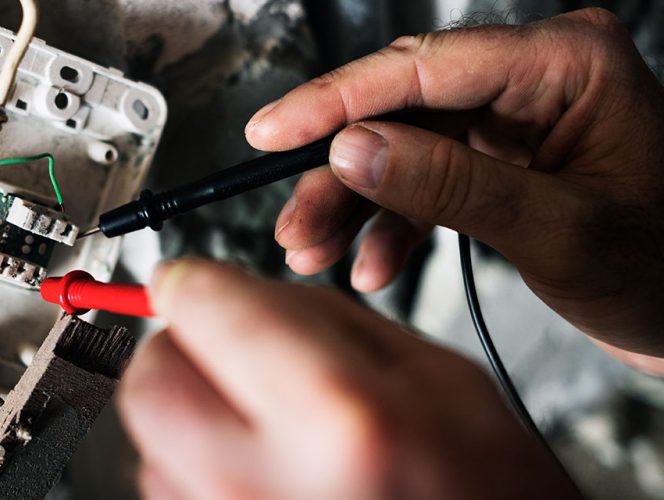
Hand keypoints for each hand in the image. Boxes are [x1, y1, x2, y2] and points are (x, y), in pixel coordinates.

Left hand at [119, 259, 578, 498]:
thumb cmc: (487, 496)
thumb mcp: (439, 376)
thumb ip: (320, 320)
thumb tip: (230, 294)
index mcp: (339, 417)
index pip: (204, 307)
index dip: (194, 282)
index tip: (194, 282)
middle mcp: (265, 483)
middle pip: (150, 382)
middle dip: (178, 349)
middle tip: (220, 348)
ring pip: (150, 443)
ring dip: (189, 413)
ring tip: (261, 425)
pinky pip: (169, 489)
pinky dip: (196, 466)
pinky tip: (259, 468)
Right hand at [246, 8, 663, 363]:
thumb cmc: (662, 267)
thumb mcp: (556, 231)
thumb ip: (450, 185)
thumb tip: (353, 148)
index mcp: (567, 63)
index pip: (424, 66)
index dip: (336, 100)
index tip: (270, 132)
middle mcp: (536, 76)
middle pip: (402, 108)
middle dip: (340, 172)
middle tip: (294, 223)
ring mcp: (515, 115)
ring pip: (402, 146)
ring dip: (354, 203)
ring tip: (314, 251)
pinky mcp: (499, 154)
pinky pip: (425, 178)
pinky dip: (392, 223)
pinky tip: (370, 263)